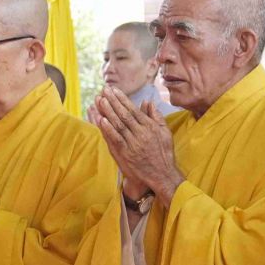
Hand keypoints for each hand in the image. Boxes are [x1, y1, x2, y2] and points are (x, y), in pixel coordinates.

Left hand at [95, 88, 181, 203]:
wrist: (162, 175)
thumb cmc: (164, 153)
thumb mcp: (165, 132)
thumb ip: (156, 116)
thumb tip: (148, 102)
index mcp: (150, 127)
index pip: (133, 110)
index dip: (122, 99)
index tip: (114, 90)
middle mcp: (141, 134)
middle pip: (124, 114)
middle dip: (113, 101)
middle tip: (104, 90)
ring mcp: (133, 144)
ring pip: (118, 125)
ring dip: (108, 112)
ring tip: (100, 100)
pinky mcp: (126, 154)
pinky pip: (115, 139)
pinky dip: (108, 129)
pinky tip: (101, 120)